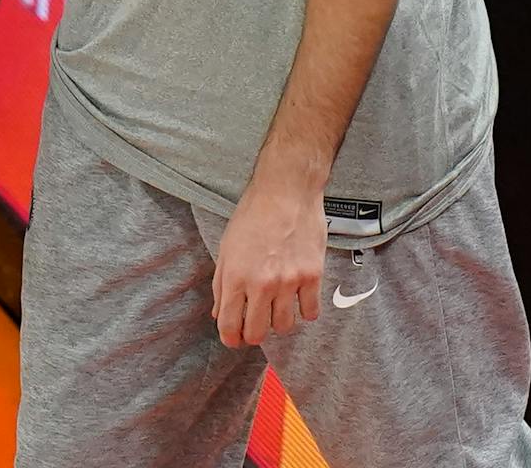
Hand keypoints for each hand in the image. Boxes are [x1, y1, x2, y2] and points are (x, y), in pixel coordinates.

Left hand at [210, 170, 325, 348]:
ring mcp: (289, 281)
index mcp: (235, 276)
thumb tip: (218, 313)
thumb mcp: (226, 247)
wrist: (286, 190)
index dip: (230, 338)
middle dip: (253, 335)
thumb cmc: (253, 214)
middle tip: (255, 326)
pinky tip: (298, 298)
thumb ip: (220, 284)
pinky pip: (310, 312)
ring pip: (284, 327)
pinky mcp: (312, 276)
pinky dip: (304, 311)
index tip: (233, 339)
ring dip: (279, 322)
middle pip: (256, 333)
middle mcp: (261, 283)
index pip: (229, 325)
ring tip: (277, 308)